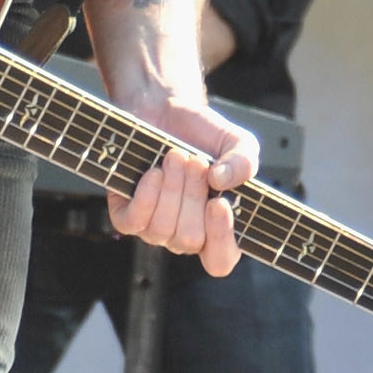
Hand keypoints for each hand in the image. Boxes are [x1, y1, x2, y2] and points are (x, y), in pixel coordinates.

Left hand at [107, 92, 260, 275]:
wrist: (166, 111)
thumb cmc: (203, 134)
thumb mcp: (236, 142)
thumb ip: (244, 162)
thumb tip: (222, 182)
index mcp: (218, 226)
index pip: (220, 261)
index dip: (220, 240)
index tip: (219, 204)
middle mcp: (186, 233)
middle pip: (190, 240)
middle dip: (193, 195)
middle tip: (196, 161)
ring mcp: (155, 228)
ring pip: (162, 229)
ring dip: (171, 188)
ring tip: (176, 156)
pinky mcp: (127, 216)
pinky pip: (133, 222)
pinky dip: (145, 196)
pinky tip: (154, 172)